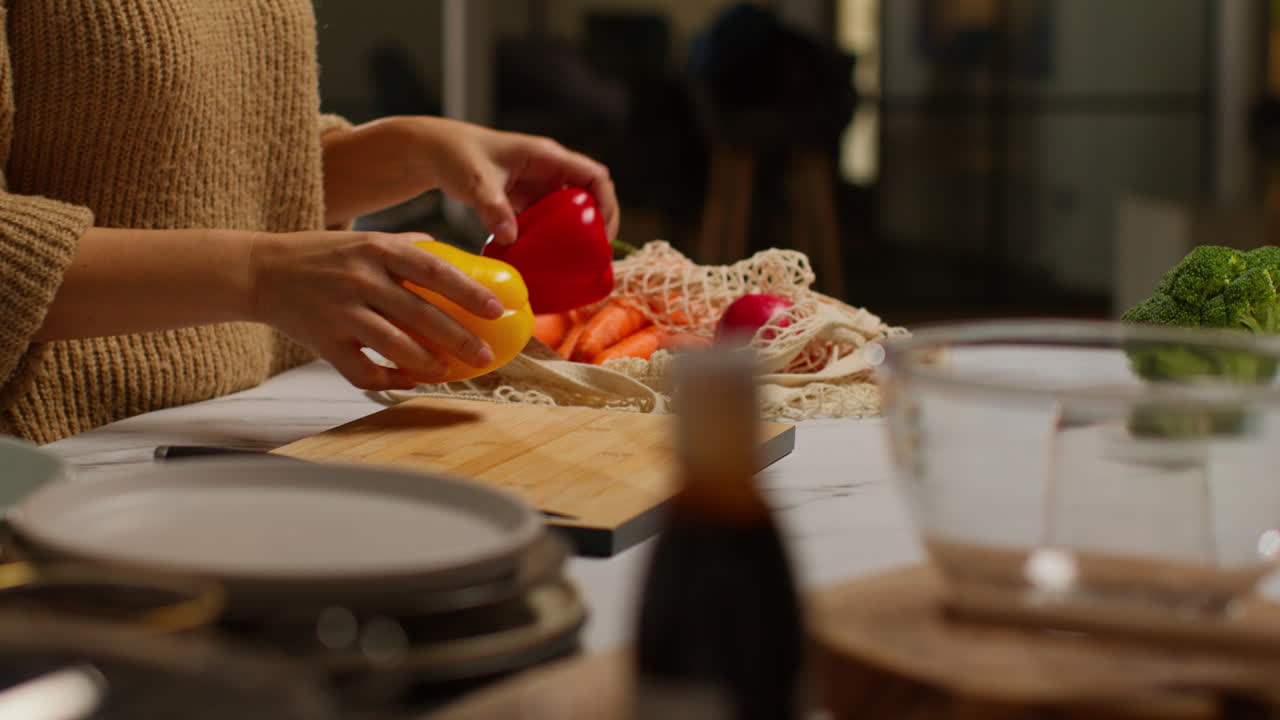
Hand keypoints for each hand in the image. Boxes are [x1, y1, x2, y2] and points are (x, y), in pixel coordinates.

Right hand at [248, 230, 502, 389]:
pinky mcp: (324, 341)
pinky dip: (389, 379)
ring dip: (428, 364)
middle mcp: (362, 279)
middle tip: (484, 356)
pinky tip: (409, 379)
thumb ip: (406, 245)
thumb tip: (451, 254)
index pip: (435, 271)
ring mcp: (341, 312)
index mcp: (378, 249)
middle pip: (422, 315)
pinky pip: (363, 371)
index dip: (469, 292)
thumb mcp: (364, 238)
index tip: (496, 310)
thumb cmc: (321, 255)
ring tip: (448, 372)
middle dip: (460, 340)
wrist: (261, 271)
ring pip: (395, 346)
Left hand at [409, 117, 619, 245]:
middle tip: (595, 254)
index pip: (594, 175)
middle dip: (598, 223)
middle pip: (590, 194)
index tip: (604, 232)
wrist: (436, 152)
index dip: (607, 203)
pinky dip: (554, 236)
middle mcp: (549, 168)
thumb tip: (510, 238)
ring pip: (572, 209)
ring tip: (578, 261)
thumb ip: (493, 208)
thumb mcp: (476, 182)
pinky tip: (548, 258)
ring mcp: (539, 184)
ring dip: (577, 232)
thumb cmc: (457, 156)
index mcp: (547, 156)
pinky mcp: (526, 198)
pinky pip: (550, 218)